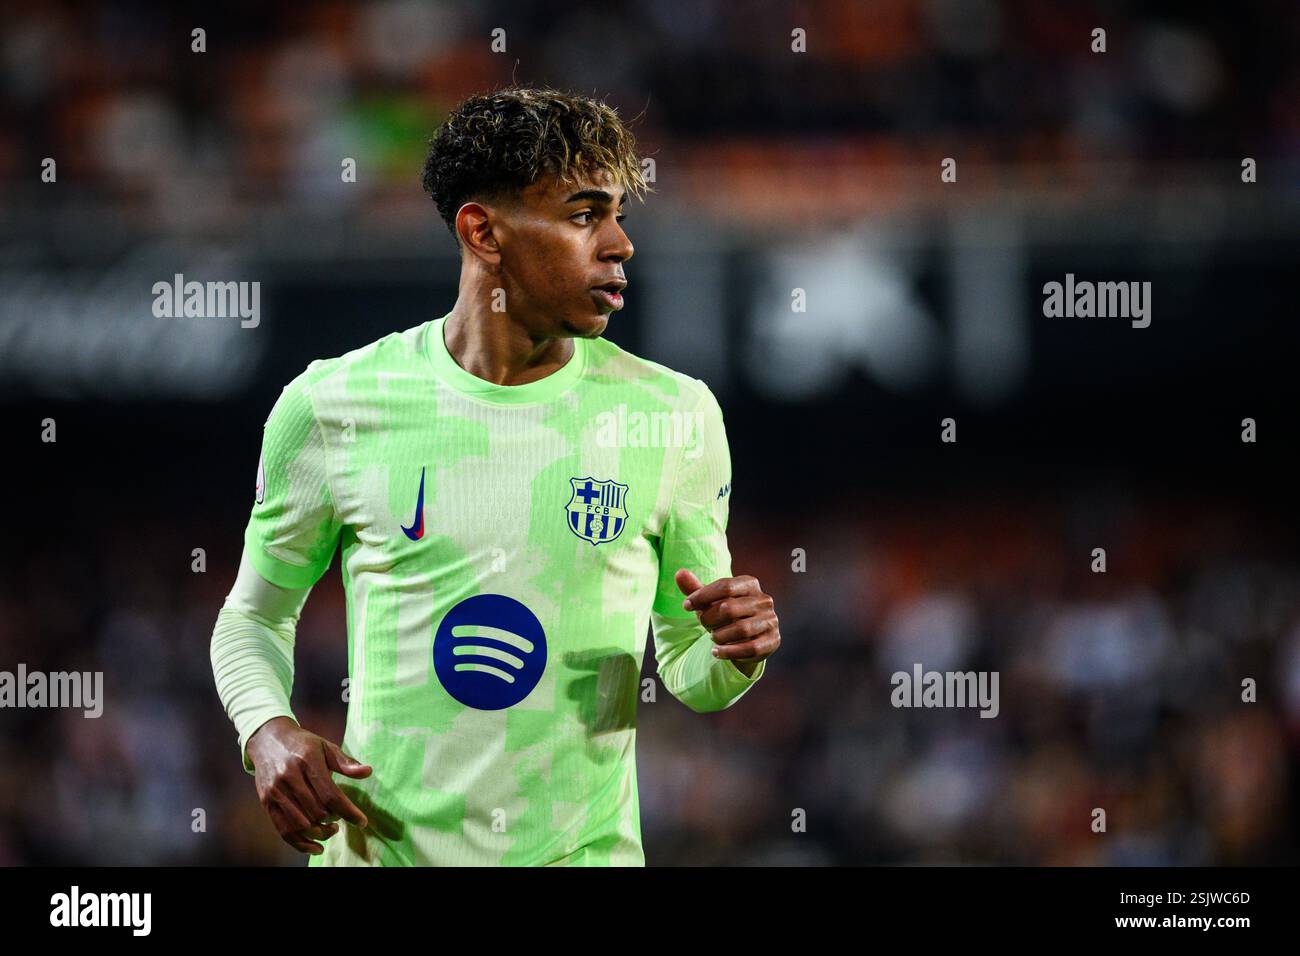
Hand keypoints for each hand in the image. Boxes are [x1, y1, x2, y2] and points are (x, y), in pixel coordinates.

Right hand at [246, 716, 371, 855]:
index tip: (362, 821)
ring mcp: (276, 791)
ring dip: (320, 834)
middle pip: (317, 811)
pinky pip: (283, 830)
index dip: (348, 812)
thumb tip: (368, 772)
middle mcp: (289, 777)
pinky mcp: (266, 802)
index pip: (331, 794)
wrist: (267, 738)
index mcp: (308, 761)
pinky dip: (301, 843)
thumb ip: (346, 762)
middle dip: (333, 821)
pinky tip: (315, 847)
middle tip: (340, 820)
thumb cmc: (303, 744)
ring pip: (301, 824)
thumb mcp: (326, 746)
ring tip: (331, 830)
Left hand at [676, 569, 779, 675]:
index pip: (725, 586)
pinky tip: (716, 652)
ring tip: (713, 638)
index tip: (686, 606)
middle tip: (704, 625)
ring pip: (740, 629)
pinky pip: (750, 648)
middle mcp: (764, 600)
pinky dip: (729, 652)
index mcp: (750, 584)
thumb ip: (695, 588)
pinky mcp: (773, 641)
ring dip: (719, 636)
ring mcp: (771, 621)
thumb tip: (679, 573)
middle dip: (710, 619)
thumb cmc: (724, 615)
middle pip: (729, 608)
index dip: (702, 596)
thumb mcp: (709, 602)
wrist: (746, 639)